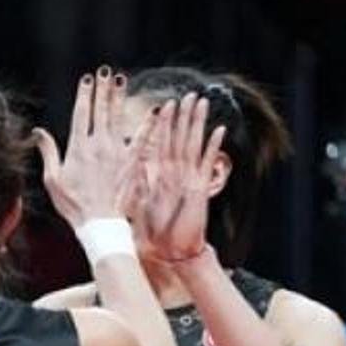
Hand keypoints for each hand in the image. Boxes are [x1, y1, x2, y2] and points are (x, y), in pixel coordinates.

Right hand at [35, 66, 155, 230]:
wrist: (99, 221)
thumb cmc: (73, 204)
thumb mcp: (53, 179)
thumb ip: (48, 151)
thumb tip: (37, 132)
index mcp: (77, 147)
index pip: (81, 113)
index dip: (84, 94)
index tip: (86, 79)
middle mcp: (98, 144)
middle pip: (100, 109)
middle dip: (101, 88)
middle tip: (104, 71)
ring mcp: (116, 151)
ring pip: (118, 117)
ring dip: (119, 97)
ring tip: (120, 80)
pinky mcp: (132, 161)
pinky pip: (142, 137)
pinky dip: (148, 122)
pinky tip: (155, 109)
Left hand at [133, 93, 225, 261]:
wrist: (169, 251)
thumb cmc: (153, 231)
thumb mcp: (138, 202)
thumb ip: (136, 182)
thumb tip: (126, 165)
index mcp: (159, 175)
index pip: (160, 144)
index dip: (162, 124)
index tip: (164, 105)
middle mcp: (176, 173)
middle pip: (179, 138)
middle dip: (183, 117)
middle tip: (189, 94)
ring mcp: (189, 179)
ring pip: (193, 145)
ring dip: (198, 124)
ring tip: (202, 103)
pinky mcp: (199, 188)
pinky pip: (206, 164)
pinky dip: (213, 147)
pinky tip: (219, 130)